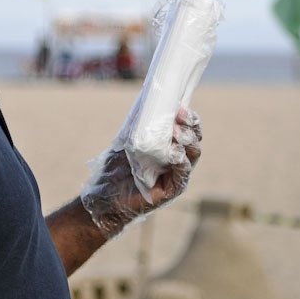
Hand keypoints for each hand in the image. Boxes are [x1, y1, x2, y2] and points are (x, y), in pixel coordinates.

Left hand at [81, 107, 201, 237]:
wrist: (104, 195)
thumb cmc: (116, 168)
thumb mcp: (128, 140)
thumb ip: (139, 125)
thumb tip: (147, 102)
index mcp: (171, 147)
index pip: (189, 130)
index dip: (189, 118)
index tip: (181, 107)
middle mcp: (178, 161)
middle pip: (195, 140)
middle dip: (191, 126)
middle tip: (179, 116)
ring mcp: (177, 176)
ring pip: (193, 155)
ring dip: (186, 140)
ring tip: (175, 132)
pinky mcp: (172, 190)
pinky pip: (182, 173)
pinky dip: (181, 161)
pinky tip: (174, 152)